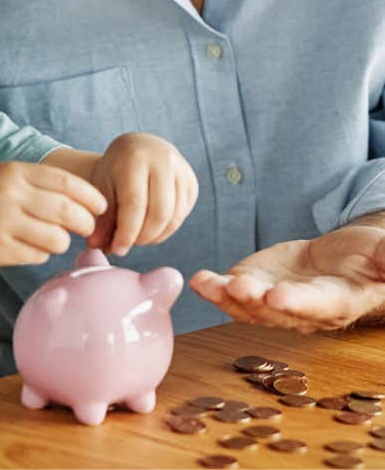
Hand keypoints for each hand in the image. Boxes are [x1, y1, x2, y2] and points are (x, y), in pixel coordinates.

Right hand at [0, 161, 105, 268]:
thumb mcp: (0, 178)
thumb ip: (36, 184)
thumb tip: (81, 201)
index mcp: (14, 173)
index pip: (67, 182)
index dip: (90, 196)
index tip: (101, 206)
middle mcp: (11, 196)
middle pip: (68, 212)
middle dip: (84, 223)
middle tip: (86, 228)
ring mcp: (4, 225)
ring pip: (57, 239)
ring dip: (60, 242)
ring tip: (49, 239)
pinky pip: (36, 256)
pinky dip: (38, 254)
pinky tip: (26, 248)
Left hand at [87, 132, 197, 255]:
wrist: (137, 148)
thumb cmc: (115, 169)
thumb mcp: (103, 186)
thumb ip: (102, 217)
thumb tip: (96, 246)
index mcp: (135, 157)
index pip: (135, 203)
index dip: (127, 232)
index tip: (117, 250)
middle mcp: (163, 160)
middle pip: (159, 213)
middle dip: (142, 237)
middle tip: (127, 244)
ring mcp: (181, 170)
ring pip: (173, 217)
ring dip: (155, 236)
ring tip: (137, 238)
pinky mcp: (191, 182)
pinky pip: (182, 215)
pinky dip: (166, 230)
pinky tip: (150, 229)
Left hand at [189, 222, 384, 331]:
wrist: (341, 257)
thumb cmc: (368, 256)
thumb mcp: (383, 254)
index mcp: (338, 302)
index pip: (316, 304)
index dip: (297, 303)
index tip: (277, 295)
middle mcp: (302, 311)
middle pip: (276, 310)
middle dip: (255, 300)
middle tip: (238, 288)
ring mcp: (274, 303)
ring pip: (248, 307)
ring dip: (226, 297)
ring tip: (207, 284)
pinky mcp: (254, 288)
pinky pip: (230, 294)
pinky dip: (213, 289)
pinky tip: (198, 281)